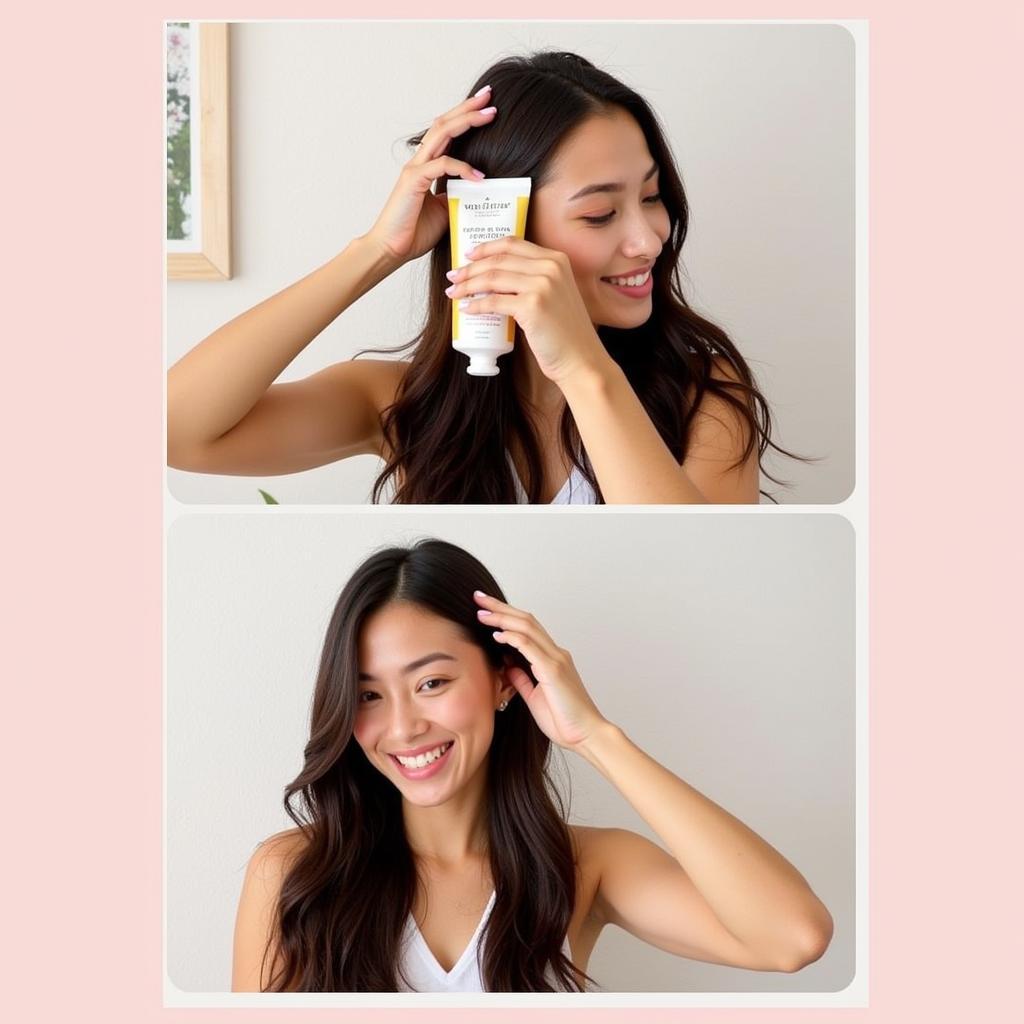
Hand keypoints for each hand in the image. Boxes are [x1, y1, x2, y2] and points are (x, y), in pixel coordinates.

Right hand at [363, 87, 496, 263]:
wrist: (391, 249)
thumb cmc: (415, 232)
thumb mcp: (447, 211)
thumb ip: (459, 196)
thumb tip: (480, 192)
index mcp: (427, 166)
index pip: (447, 133)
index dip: (465, 117)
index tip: (486, 107)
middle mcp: (420, 162)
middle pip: (445, 124)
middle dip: (468, 108)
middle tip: (490, 96)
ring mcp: (415, 169)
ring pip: (442, 133)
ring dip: (467, 121)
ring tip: (489, 114)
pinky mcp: (413, 181)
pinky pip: (442, 165)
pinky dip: (462, 168)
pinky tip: (479, 176)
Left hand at [445, 237, 609, 383]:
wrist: (581, 360)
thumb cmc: (566, 334)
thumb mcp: (555, 295)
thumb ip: (533, 281)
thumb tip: (495, 280)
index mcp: (556, 259)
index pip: (513, 243)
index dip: (486, 247)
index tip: (469, 255)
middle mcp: (550, 267)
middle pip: (499, 259)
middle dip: (470, 267)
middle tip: (454, 276)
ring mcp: (542, 285)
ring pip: (492, 278)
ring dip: (468, 285)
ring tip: (454, 292)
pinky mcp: (532, 306)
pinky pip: (494, 301)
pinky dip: (476, 305)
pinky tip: (466, 309)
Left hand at [474, 591, 606, 750]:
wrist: (586, 735)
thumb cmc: (563, 720)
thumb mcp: (533, 696)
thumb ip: (521, 678)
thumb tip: (506, 664)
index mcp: (551, 659)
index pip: (526, 628)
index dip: (506, 615)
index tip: (485, 609)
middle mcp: (555, 653)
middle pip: (525, 620)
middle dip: (500, 607)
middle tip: (479, 597)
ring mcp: (556, 659)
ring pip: (527, 627)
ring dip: (503, 617)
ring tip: (482, 612)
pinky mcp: (553, 670)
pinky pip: (530, 647)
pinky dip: (512, 637)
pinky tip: (497, 634)